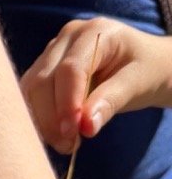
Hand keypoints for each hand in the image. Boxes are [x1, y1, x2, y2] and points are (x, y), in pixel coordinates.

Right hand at [20, 17, 171, 152]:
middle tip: (68, 146)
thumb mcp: (138, 84)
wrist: (148, 66)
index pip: (70, 70)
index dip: (66, 103)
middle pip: (43, 80)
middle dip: (50, 117)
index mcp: (96, 32)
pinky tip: (56, 134)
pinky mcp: (44, 69)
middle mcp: (67, 38)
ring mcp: (52, 52)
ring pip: (30, 89)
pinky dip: (39, 117)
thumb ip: (111, 101)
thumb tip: (85, 127)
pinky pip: (30, 95)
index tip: (73, 133)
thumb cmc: (149, 70)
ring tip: (64, 143)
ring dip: (41, 120)